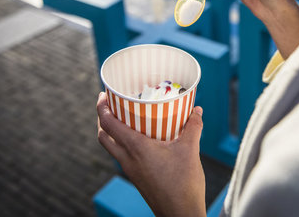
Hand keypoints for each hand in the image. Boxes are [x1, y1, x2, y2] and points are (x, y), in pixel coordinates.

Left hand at [97, 92, 205, 216]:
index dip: (102, 107)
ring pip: (110, 147)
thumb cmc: (184, 184)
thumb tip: (196, 110)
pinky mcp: (136, 177)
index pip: (108, 124)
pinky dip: (121, 142)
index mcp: (136, 148)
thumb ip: (193, 127)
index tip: (103, 94)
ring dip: (109, 131)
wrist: (181, 214)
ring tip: (122, 118)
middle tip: (110, 103)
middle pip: (103, 135)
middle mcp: (128, 159)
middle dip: (102, 118)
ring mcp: (130, 169)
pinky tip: (138, 138)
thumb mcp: (190, 150)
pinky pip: (121, 155)